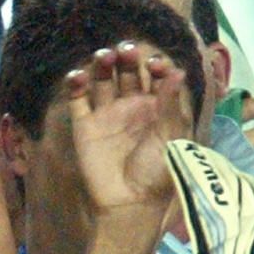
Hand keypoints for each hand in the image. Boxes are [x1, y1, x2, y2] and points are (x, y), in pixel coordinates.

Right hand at [67, 42, 185, 216]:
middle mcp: (132, 107)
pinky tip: (77, 76)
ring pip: (103, 81)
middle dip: (128, 59)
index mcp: (157, 108)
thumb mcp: (170, 137)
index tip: (156, 64)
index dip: (156, 66)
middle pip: (129, 73)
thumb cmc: (158, 172)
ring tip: (104, 56)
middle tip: (127, 50)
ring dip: (103, 65)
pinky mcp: (85, 125)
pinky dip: (75, 85)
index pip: (156, 77)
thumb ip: (170, 104)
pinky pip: (78, 99)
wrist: (130, 203)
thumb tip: (177, 71)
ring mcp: (108, 114)